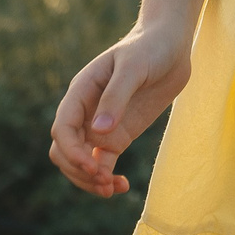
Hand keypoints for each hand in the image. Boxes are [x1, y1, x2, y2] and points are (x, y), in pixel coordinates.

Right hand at [48, 0, 206, 196]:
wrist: (171, 45)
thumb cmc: (149, 47)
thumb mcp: (133, 68)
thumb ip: (116, 97)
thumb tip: (98, 132)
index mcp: (81, 92)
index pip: (62, 128)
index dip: (71, 151)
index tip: (92, 166)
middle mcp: (85, 111)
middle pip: (63, 150)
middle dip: (77, 170)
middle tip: (104, 181)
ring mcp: (101, 125)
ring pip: (80, 161)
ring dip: (89, 180)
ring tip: (112, 189)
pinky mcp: (118, 135)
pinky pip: (102, 163)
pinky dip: (106, 178)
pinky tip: (122, 186)